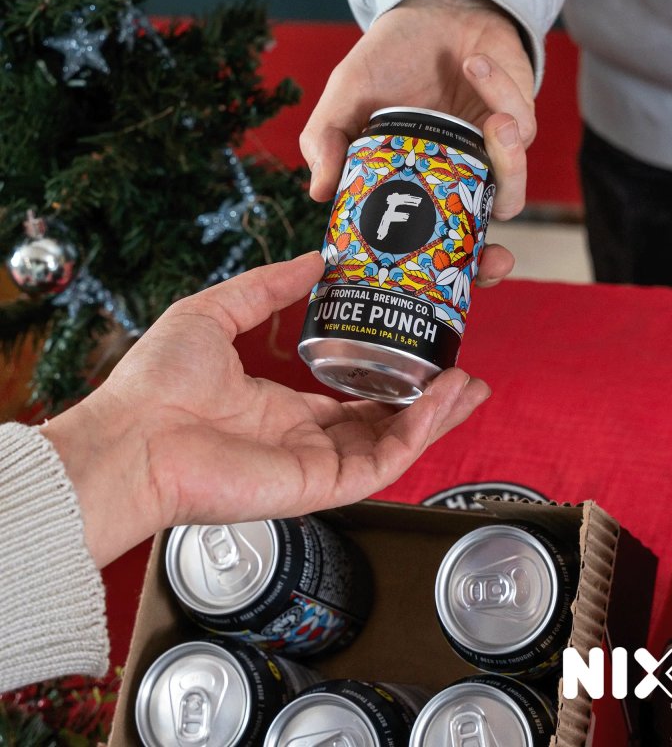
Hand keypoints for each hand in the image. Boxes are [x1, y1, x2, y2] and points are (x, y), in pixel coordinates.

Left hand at [41, 252, 489, 567]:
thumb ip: (266, 287)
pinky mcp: (317, 487)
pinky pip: (380, 464)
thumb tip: (314, 259)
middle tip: (465, 369)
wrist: (128, 438)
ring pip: (391, 444)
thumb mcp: (216, 312)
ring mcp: (312, 464)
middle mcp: (301, 438)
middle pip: (382, 422)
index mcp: (278, 406)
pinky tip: (439, 400)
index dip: (391, 371)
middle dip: (428, 398)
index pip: (351, 394)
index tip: (422, 346)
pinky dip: (416, 434)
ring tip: (468, 383)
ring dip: (434, 416)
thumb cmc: (156, 384)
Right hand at [300, 0, 536, 286]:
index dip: (432, 275)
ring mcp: (486, 159)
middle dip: (488, 258)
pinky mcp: (517, 122)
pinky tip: (474, 64)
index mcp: (411, 187)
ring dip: (509, 164)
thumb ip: (328, 140)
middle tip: (494, 258)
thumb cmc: (386, 61)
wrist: (433, 9)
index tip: (434, 290)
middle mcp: (452, 183)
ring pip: (510, 192)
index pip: (424, 246)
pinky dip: (500, 95)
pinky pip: (521, 128)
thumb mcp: (345, 96)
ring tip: (494, 124)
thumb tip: (319, 193)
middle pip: (476, 242)